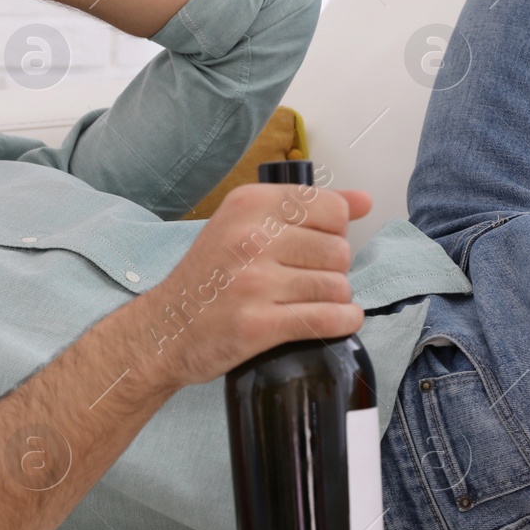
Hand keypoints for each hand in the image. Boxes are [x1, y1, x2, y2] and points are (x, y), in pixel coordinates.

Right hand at [142, 182, 372, 388]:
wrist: (165, 328)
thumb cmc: (209, 277)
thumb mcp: (244, 224)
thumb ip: (304, 208)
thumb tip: (363, 201)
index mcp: (249, 204)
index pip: (332, 209)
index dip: (334, 231)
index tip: (315, 244)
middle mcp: (251, 238)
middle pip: (339, 251)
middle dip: (333, 269)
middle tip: (306, 278)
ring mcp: (254, 283)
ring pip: (337, 287)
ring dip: (334, 299)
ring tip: (309, 301)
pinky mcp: (258, 325)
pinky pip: (326, 319)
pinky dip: (343, 322)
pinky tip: (336, 320)